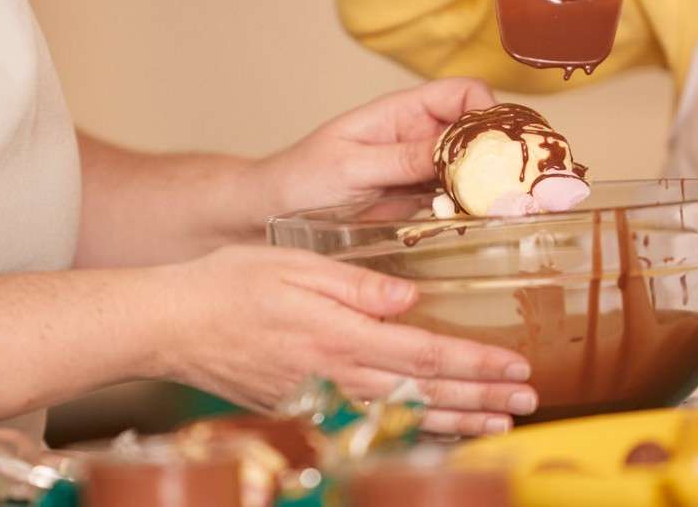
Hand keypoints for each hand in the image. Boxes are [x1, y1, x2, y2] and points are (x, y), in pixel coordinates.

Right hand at [156, 245, 537, 434]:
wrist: (170, 325)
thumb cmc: (228, 285)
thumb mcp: (295, 265)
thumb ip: (357, 285)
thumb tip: (410, 296)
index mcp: (340, 336)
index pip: (426, 355)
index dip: (477, 365)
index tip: (517, 367)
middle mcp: (337, 375)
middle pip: (425, 394)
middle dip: (482, 399)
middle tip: (528, 403)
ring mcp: (320, 398)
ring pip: (402, 417)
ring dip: (456, 423)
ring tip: (498, 425)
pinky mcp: (303, 408)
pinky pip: (369, 425)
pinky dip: (409, 431)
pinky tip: (433, 432)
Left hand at [253, 78, 495, 215]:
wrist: (272, 212)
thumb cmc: (300, 178)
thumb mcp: (350, 167)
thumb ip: (401, 159)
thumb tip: (453, 150)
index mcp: (401, 112)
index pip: (463, 94)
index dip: (486, 113)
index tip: (493, 148)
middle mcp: (418, 136)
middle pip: (477, 132)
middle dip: (497, 154)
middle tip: (508, 188)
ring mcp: (420, 170)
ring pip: (473, 168)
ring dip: (488, 187)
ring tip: (498, 210)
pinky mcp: (417, 202)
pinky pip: (455, 200)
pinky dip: (469, 210)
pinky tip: (472, 224)